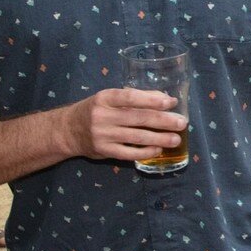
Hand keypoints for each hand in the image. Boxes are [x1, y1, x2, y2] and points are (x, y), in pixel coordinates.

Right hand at [65, 88, 186, 162]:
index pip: (131, 98)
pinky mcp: (104, 151)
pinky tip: (158, 149)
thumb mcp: (110, 99)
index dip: (152, 100)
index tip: (171, 102)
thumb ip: (134, 97)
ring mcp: (103, 135)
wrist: (69, 130)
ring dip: (159, 138)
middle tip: (182, 123)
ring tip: (176, 139)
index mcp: (105, 98)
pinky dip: (145, 151)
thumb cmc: (96, 110)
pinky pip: (129, 153)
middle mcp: (102, 116)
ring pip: (136, 137)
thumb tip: (163, 98)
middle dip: (163, 121)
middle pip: (138, 118)